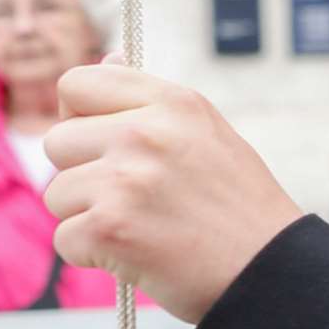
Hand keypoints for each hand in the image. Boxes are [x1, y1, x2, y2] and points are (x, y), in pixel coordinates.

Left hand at [45, 61, 303, 322]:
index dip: (77, 114)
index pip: (78, 84)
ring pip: (57, 193)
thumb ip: (151, 101)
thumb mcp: (206, 131)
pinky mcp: (109, 228)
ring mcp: (124, 179)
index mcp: (172, 102)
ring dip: (87, 217)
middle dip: (82, 172)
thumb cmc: (239, 206)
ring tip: (140, 226)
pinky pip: (65, 238)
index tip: (97, 141)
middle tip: (127, 196)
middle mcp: (144, 132)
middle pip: (58, 141)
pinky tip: (136, 253)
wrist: (270, 270)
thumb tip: (107, 58)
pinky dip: (93, 255)